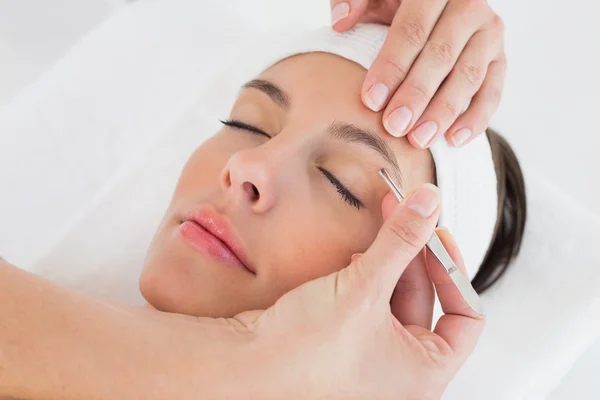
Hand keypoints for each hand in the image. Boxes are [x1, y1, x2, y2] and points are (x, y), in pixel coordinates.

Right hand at [0, 186, 482, 399]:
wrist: (242, 366)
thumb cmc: (305, 349)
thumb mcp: (365, 289)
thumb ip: (402, 241)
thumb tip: (431, 200)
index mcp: (425, 372)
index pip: (468, 318)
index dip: (456, 271)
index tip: (438, 234)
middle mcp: (401, 368)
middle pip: (427, 297)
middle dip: (413, 250)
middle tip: (402, 207)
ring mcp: (371, 353)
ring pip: (395, 293)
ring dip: (387, 256)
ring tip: (379, 220)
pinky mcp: (345, 338)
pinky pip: (368, 298)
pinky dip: (365, 272)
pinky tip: (353, 251)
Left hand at [331, 0, 505, 147]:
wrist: (437, 7)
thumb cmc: (395, 5)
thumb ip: (357, 1)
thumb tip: (340, 21)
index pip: (411, 31)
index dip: (391, 67)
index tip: (371, 100)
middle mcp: (469, 7)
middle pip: (441, 56)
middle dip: (416, 95)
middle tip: (394, 127)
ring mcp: (489, 33)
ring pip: (468, 77)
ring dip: (443, 112)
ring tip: (418, 139)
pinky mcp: (500, 58)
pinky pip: (493, 91)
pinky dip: (476, 118)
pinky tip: (453, 140)